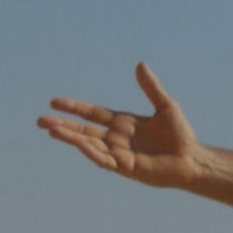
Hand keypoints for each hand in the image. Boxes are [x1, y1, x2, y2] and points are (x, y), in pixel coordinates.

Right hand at [38, 63, 202, 188]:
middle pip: (84, 130)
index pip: (92, 114)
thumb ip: (151, 87)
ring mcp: (118, 154)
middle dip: (63, 125)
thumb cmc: (181, 135)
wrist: (192, 160)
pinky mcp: (124, 168)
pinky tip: (78, 142)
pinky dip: (90, 151)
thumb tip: (140, 64)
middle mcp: (116, 138)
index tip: (55, 102)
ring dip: (70, 137)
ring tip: (51, 130)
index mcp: (122, 123)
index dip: (75, 108)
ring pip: (88, 144)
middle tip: (40, 120)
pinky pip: (102, 159)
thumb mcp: (165, 106)